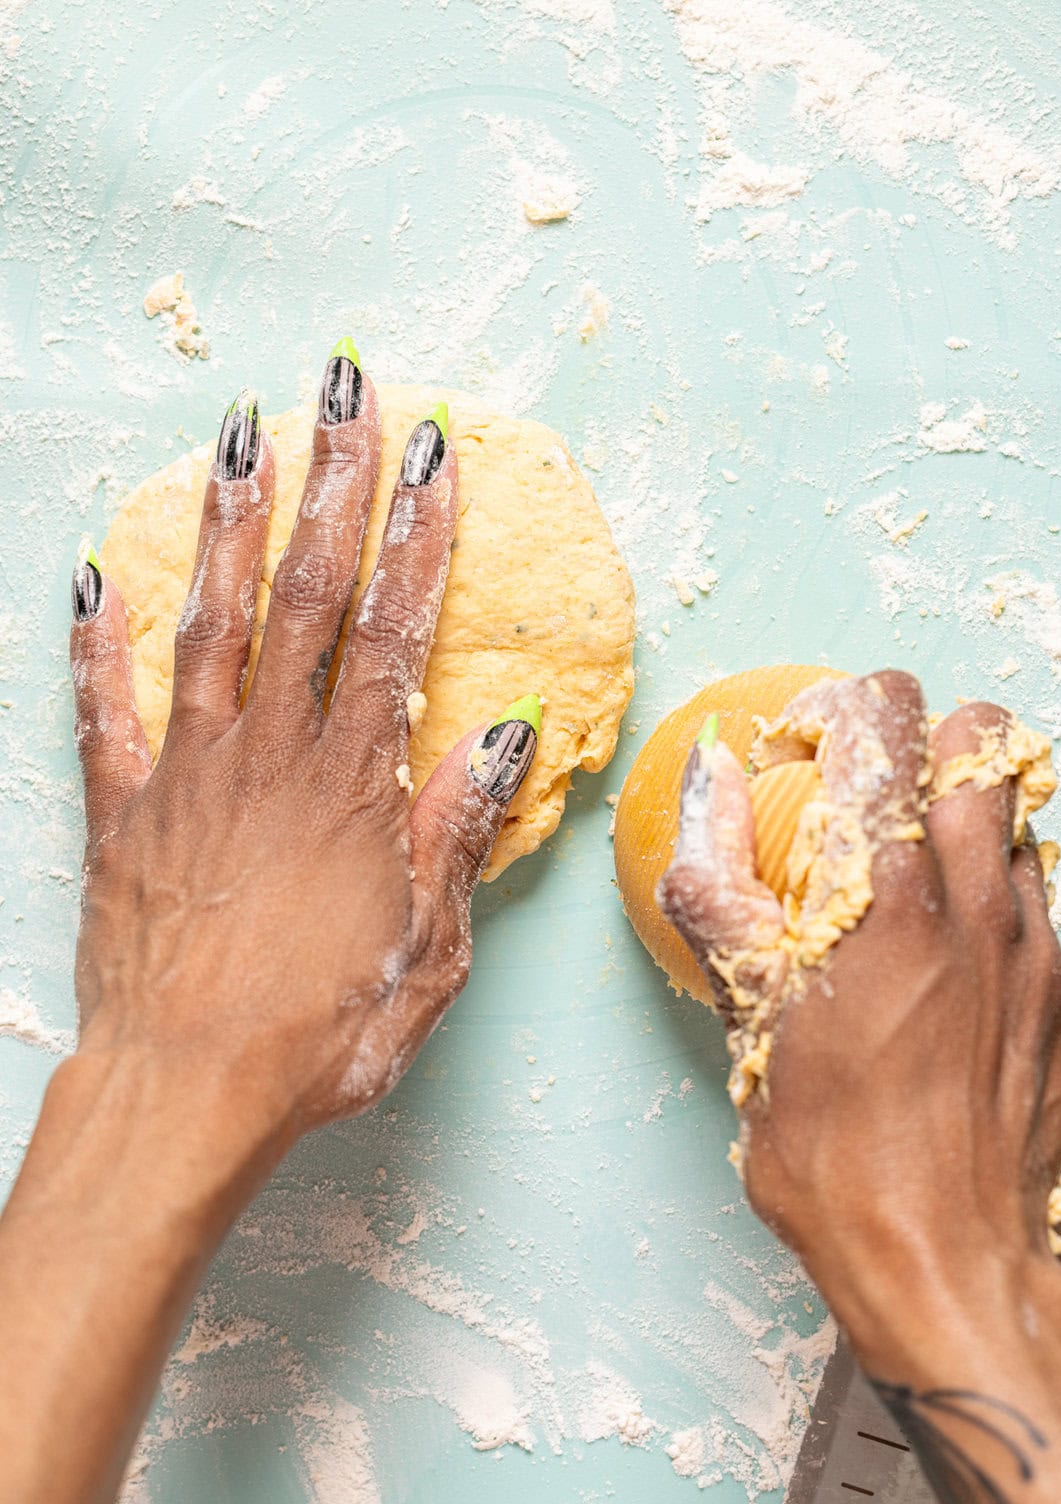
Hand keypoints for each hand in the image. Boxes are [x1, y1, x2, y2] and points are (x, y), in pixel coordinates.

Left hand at [70, 356, 539, 1168]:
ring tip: (240, 435)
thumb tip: (505, 737)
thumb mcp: (429, 953)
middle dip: (332, 482)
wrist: (185, 1092)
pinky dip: (96, 642)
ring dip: (229, 523)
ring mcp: (189, 776)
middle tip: (342, 388)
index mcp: (352, 787)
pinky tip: (90, 575)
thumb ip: (457, 834)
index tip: (433, 453)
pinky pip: (104, 712)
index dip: (418, 536)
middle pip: (307, 595)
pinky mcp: (122, 815)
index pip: (397, 632)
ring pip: (211, 622)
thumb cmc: (318, 1038)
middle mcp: (270, 757)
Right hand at [658, 670, 1060, 1374]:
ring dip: (961, 826)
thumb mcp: (748, 1018)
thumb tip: (709, 783)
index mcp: (888, 896)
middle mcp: (979, 904)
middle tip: (871, 794)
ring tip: (907, 892)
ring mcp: (1038, 953)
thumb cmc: (834, 1161)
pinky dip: (990, 917)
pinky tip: (946, 981)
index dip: (837, 707)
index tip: (806, 744)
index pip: (885, 720)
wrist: (944, 1265)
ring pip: (1015, 823)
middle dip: (924, 739)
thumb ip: (721, 884)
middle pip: (984, 734)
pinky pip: (1035, 918)